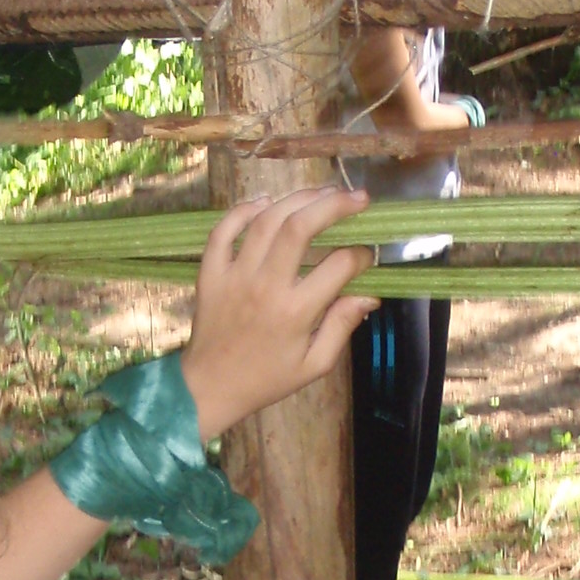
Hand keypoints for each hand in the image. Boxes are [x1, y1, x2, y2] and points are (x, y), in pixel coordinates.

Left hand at [179, 187, 375, 439]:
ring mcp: (234, 276)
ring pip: (265, 220)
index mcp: (295, 312)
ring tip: (322, 192)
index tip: (367, 255)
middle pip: (299, 228)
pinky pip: (223, 230)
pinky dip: (243, 210)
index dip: (360, 255)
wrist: (210, 386)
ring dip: (296, 199)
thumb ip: (342, 327)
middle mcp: (265, 286)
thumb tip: (369, 296)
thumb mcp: (313, 365)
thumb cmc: (267, 378)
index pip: (338, 267)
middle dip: (333, 205)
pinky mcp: (211, 273)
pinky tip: (267, 202)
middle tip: (357, 198)